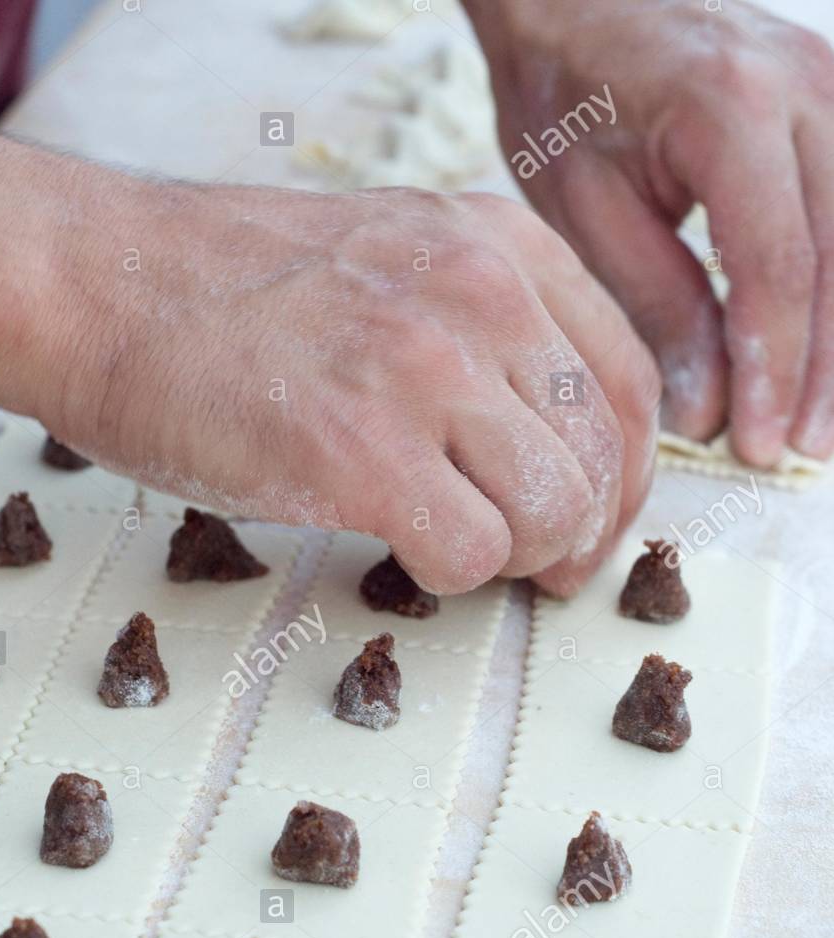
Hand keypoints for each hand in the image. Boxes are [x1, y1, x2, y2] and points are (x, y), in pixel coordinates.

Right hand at [0, 138, 657, 594]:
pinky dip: (448, 577)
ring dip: (514, 558)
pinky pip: (470, 555)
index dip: (625, 477)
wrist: (105, 286)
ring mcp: (420, 371)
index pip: (626, 382)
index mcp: (498, 245)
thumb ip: (488, 327)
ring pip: (550, 513)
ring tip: (459, 547)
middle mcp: (477, 296)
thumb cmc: (234, 289)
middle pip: (600, 458)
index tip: (594, 520)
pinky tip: (403, 548)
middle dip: (578, 536)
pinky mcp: (359, 451)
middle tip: (539, 569)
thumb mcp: (397, 257)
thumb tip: (553, 442)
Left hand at [466, 0, 833, 464]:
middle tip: (803, 452)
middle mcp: (805, 87)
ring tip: (824, 425)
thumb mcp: (589, 210)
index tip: (762, 447)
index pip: (775, 267)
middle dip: (826, 371)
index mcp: (730, 108)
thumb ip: (658, 307)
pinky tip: (830, 359)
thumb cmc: (569, 98)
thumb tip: (710, 412)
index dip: (775, 371)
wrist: (581, 1)